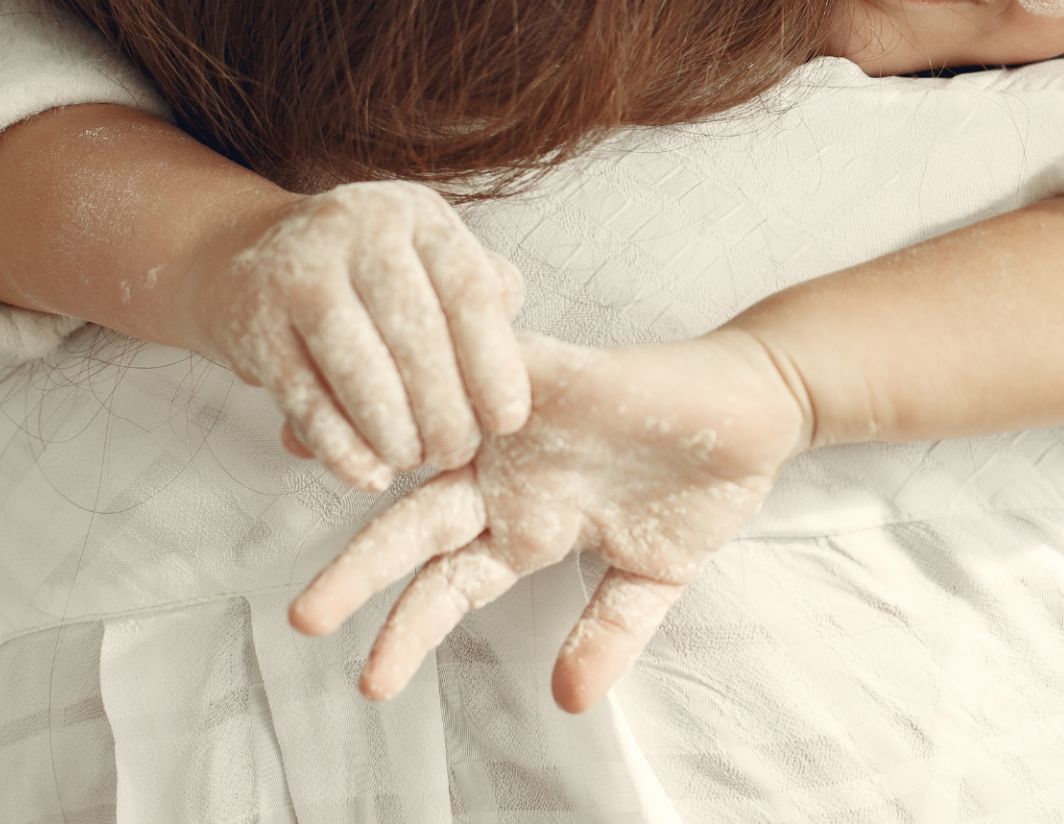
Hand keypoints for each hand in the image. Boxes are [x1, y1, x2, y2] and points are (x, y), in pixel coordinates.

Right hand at [188, 180, 529, 489]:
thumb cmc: (368, 271)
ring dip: (392, 428)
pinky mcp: (251, 318)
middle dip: (443, 406)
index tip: (509, 420)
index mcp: (418, 215)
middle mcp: (359, 227)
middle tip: (457, 452)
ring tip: (414, 461)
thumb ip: (483, 296)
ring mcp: (298, 269)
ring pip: (356, 364)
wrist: (244, 253)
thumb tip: (516, 357)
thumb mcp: (430, 260)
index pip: (469, 290)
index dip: (493, 362)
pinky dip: (338, 444)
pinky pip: (301, 394)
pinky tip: (366, 474)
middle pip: (414, 332)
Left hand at [289, 330, 809, 711]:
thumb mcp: (655, 573)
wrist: (760, 404)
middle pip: (420, 522)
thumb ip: (608, 630)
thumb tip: (570, 700)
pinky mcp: (553, 368)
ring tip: (304, 457)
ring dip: (375, 448)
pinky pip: (489, 362)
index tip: (370, 681)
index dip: (410, 628)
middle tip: (305, 616)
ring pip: (432, 437)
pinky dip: (444, 367)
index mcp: (530, 527)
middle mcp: (510, 474)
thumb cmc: (705, 481)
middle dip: (364, 568)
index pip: (452, 585)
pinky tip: (390, 375)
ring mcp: (524, 419)